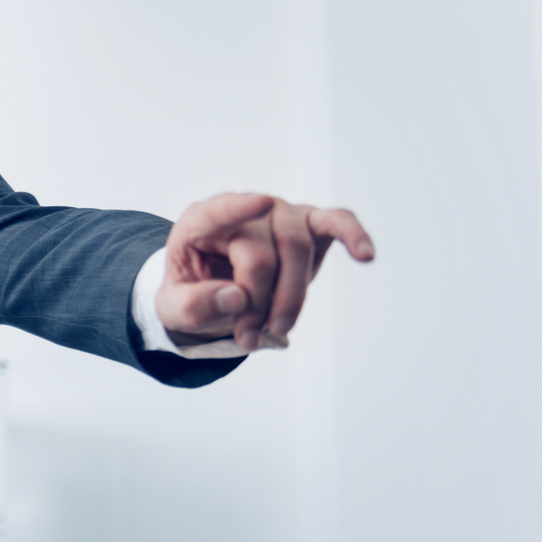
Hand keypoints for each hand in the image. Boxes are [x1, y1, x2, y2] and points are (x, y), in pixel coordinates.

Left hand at [155, 193, 373, 350]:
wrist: (216, 296)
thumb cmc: (195, 294)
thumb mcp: (176, 308)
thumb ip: (194, 304)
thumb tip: (236, 298)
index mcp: (202, 222)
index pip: (219, 212)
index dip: (238, 208)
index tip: (260, 203)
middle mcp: (244, 210)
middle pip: (261, 254)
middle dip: (257, 303)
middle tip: (247, 338)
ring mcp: (279, 215)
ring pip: (296, 250)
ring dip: (291, 297)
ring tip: (278, 329)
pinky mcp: (310, 225)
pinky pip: (336, 222)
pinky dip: (353, 235)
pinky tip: (366, 254)